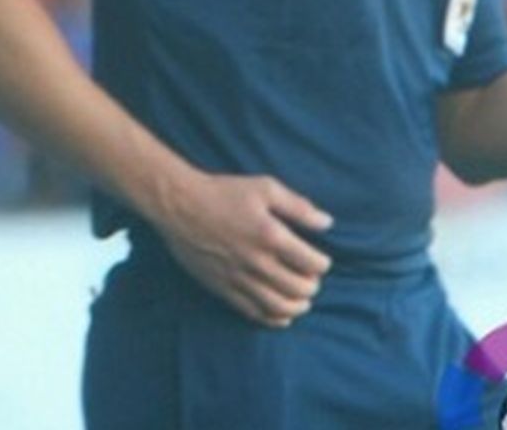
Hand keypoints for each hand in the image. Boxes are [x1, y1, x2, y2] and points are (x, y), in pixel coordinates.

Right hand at [152, 170, 333, 328]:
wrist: (179, 205)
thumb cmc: (222, 192)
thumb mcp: (265, 188)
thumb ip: (298, 206)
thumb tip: (327, 222)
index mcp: (271, 236)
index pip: (313, 264)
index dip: (322, 264)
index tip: (319, 260)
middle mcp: (257, 262)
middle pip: (300, 288)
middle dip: (312, 285)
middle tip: (310, 278)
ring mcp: (239, 278)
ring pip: (280, 307)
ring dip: (298, 306)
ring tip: (301, 299)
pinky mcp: (223, 288)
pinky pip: (254, 313)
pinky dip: (274, 319)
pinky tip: (280, 313)